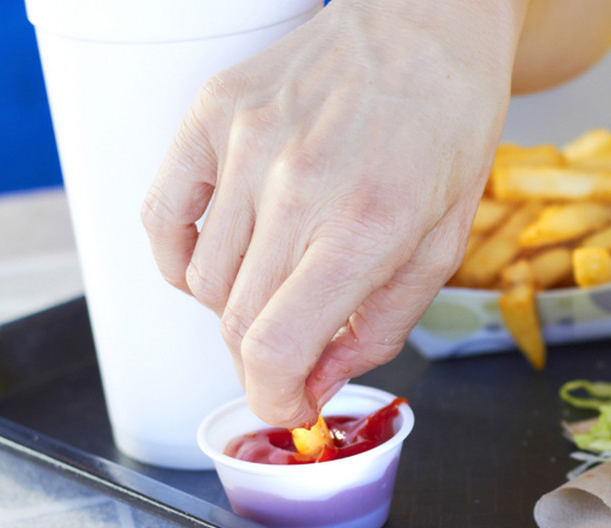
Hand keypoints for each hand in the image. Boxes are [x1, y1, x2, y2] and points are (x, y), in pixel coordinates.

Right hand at [141, 0, 524, 426]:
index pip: (276, 347)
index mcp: (366, 224)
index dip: (275, 399)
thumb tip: (318, 381)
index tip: (288, 407)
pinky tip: (224, 257)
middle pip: (237, 322)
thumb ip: (380, 324)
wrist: (427, 24)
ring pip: (203, 280)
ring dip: (236, 308)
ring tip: (281, 283)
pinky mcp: (213, 113)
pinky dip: (182, 258)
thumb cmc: (448, 127)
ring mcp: (246, 144)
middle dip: (265, 361)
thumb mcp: (442, 242)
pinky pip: (162, 218)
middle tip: (294, 354)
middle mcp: (297, 185)